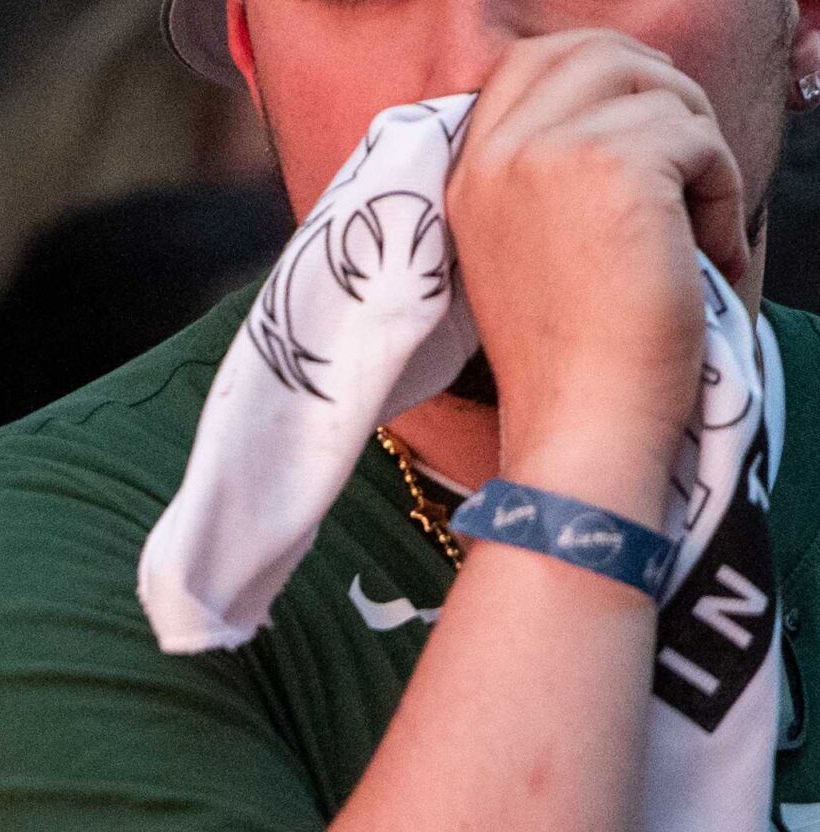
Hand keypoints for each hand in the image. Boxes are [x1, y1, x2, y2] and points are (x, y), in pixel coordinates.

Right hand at [448, 32, 745, 508]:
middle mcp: (495, 154)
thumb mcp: (526, 248)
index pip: (529, 61)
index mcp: (467, 174)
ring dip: (696, 148)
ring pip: (655, 88)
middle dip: (658, 91)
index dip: (602, 73)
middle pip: (595, 51)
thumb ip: (542, 171)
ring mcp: (546, 153)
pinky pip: (697, 137)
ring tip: (693, 224)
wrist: (580, 420)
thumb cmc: (569, 355)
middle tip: (683, 166)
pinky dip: (723, 192)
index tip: (642, 131)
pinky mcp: (612, 166)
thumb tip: (626, 98)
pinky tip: (707, 255)